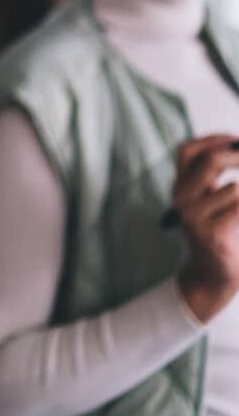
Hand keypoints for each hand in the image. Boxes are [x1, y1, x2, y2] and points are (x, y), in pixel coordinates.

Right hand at [172, 134, 238, 322]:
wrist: (215, 276)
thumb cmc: (222, 234)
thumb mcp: (214, 201)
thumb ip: (217, 179)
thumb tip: (236, 151)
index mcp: (181, 188)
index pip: (186, 151)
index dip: (212, 140)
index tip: (235, 139)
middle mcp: (181, 200)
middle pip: (211, 161)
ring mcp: (193, 217)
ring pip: (235, 188)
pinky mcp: (211, 234)